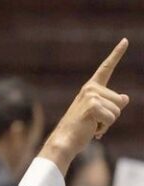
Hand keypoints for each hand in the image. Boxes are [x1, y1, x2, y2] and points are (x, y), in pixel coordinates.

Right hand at [39, 38, 128, 173]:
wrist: (63, 141)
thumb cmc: (79, 130)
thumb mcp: (99, 115)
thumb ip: (112, 104)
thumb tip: (126, 98)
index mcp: (90, 89)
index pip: (106, 68)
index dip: (116, 54)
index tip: (125, 40)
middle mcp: (90, 89)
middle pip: (120, 101)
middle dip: (112, 116)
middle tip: (94, 123)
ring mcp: (91, 96)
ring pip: (117, 110)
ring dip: (108, 123)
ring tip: (91, 127)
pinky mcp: (92, 106)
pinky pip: (111, 118)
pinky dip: (104, 128)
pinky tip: (92, 131)